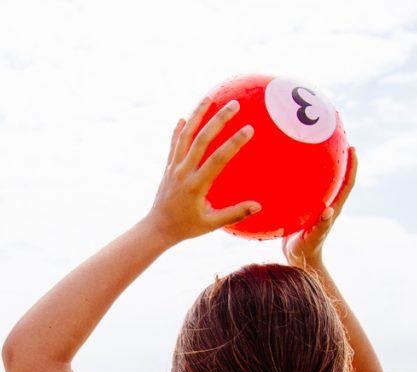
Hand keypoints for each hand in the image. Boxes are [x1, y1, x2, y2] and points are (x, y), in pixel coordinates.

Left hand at [146, 97, 259, 243]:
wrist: (157, 228)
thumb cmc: (187, 227)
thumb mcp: (211, 224)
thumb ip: (235, 214)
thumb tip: (259, 206)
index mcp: (195, 186)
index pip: (217, 160)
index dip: (233, 143)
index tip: (249, 129)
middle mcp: (183, 172)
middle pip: (200, 140)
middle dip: (218, 120)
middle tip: (234, 105)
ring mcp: (173, 167)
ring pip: (184, 135)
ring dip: (196, 115)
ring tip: (208, 98)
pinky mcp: (168, 167)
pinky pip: (173, 144)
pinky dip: (178, 130)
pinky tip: (183, 118)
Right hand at [283, 147, 356, 267]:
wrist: (297, 259)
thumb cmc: (305, 251)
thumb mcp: (312, 239)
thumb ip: (321, 227)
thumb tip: (328, 210)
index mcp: (333, 209)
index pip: (347, 184)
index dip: (352, 166)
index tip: (352, 148)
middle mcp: (327, 204)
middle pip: (338, 178)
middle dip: (339, 159)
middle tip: (334, 139)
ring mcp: (316, 206)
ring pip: (321, 181)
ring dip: (321, 165)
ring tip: (311, 147)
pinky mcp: (305, 209)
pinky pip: (305, 189)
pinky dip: (301, 177)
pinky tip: (287, 170)